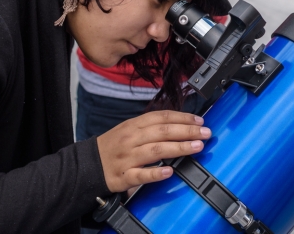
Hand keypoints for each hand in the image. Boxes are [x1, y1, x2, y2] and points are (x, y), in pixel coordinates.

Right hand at [96, 110, 210, 192]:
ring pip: (156, 150)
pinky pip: (141, 175)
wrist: (88, 165)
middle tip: (206, 133)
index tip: (200, 121)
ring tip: (197, 147)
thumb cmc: (113, 146)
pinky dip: (156, 173)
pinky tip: (170, 172)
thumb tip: (179, 124)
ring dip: (179, 147)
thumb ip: (151, 127)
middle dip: (187, 131)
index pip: (162, 117)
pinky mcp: (124, 176)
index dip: (183, 117)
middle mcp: (132, 139)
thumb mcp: (129, 129)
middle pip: (163, 131)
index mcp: (134, 125)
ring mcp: (128, 157)